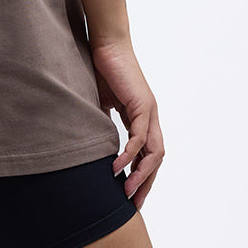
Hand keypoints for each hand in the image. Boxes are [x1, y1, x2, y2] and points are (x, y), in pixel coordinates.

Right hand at [91, 38, 163, 208]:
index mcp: (142, 118)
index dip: (141, 174)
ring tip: (127, 191)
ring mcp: (149, 112)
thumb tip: (91, 140)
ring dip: (141, 174)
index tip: (130, 194)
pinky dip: (130, 155)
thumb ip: (102, 121)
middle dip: (146, 183)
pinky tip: (117, 168)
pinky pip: (140, 137)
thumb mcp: (100, 102)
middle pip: (156, 159)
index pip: (148, 153)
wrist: (107, 44)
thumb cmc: (102, 68)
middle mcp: (151, 117)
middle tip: (133, 204)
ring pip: (153, 152)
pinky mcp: (143, 105)